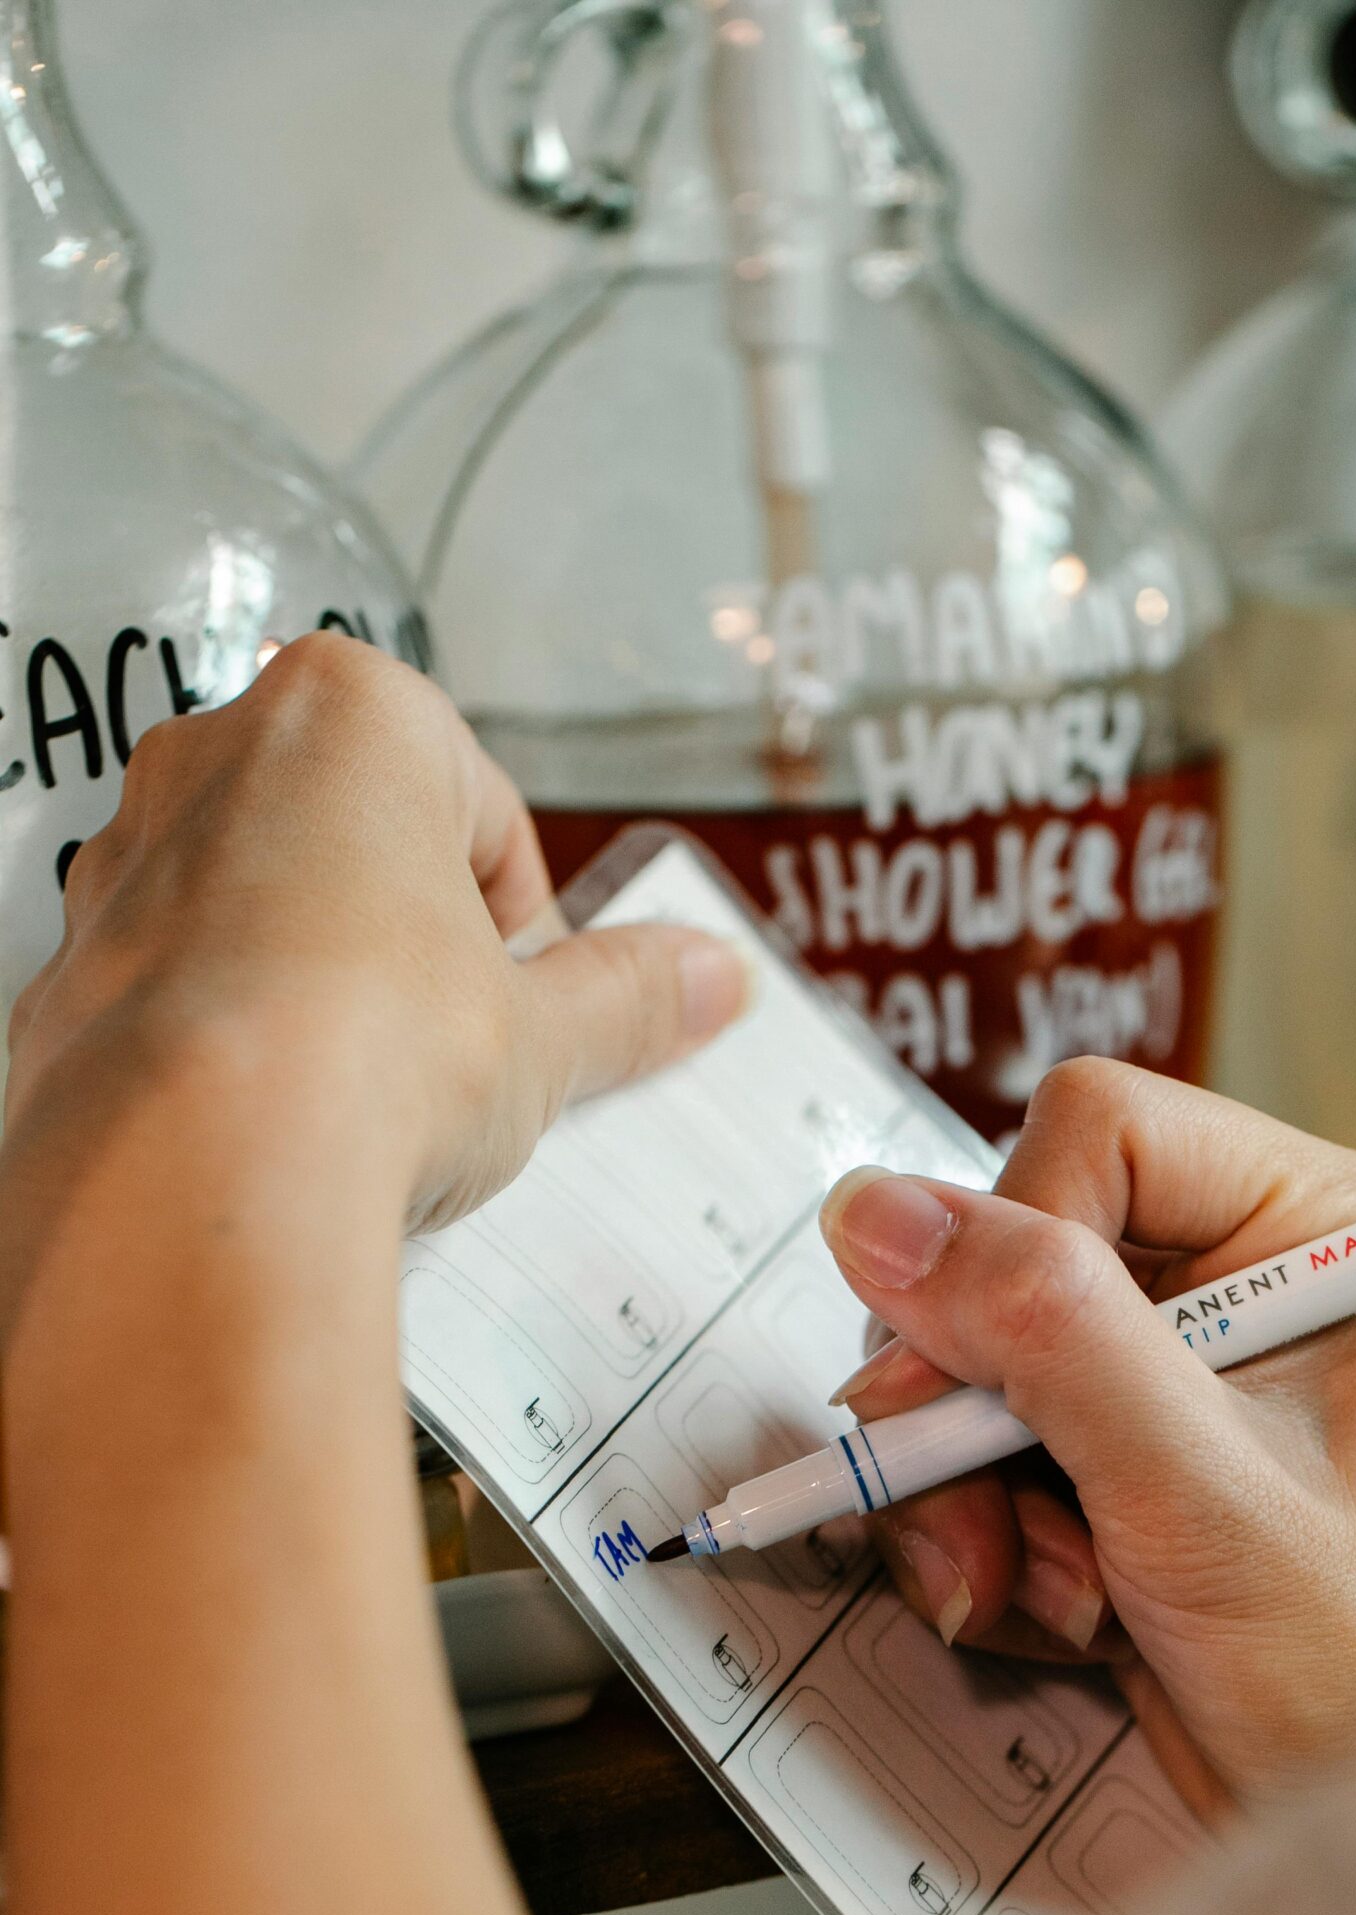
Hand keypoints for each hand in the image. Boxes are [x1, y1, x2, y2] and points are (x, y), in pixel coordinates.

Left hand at [0, 633, 747, 1319]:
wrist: (196, 1178)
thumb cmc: (359, 1057)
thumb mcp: (544, 1035)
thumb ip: (628, 996)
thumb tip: (705, 980)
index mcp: (352, 715)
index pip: (480, 805)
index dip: (520, 920)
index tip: (524, 996)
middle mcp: (218, 757)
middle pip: (358, 843)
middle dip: (414, 940)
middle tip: (460, 1047)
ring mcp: (128, 860)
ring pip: (258, 911)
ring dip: (320, 988)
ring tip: (368, 1098)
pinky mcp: (70, 967)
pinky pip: (178, 992)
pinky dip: (230, 1045)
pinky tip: (279, 1125)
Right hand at [820, 1060, 1355, 1803]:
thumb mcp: (1205, 1497)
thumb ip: (1047, 1339)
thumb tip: (883, 1217)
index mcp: (1327, 1228)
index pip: (1098, 1132)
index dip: (1014, 1250)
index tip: (974, 1385)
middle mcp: (1257, 1282)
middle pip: (1018, 1258)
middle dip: (975, 1408)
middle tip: (975, 1526)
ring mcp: (1190, 1386)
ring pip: (985, 1372)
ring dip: (978, 1501)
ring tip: (1051, 1599)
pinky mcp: (1140, 1477)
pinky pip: (997, 1463)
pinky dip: (999, 1550)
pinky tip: (1071, 1620)